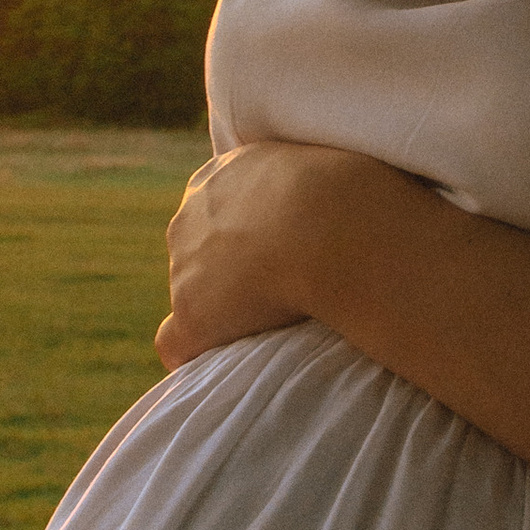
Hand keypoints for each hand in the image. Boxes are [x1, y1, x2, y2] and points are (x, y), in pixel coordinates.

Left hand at [156, 139, 374, 371]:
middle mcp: (193, 213)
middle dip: (227, 269)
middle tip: (279, 290)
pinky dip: (194, 352)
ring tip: (272, 325)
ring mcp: (185, 265)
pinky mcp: (192, 313)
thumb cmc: (351, 194)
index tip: (277, 253)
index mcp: (225, 173)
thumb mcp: (334, 166)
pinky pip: (174, 343)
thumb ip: (319, 181)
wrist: (331, 226)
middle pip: (197, 248)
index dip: (247, 234)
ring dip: (222, 309)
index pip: (220, 206)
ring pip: (190, 293)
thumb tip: (355, 195)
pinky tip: (226, 363)